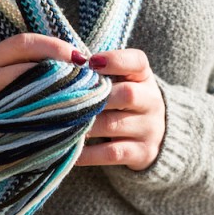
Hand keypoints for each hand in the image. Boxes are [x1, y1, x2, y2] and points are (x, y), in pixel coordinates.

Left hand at [75, 48, 165, 170]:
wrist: (152, 134)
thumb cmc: (121, 101)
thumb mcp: (119, 80)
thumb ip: (97, 72)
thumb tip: (64, 64)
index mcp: (144, 76)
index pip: (136, 61)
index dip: (114, 60)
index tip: (89, 62)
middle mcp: (152, 101)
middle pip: (127, 94)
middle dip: (95, 98)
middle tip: (65, 100)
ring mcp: (150, 128)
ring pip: (114, 124)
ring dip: (86, 125)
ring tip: (61, 125)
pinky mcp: (143, 152)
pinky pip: (111, 153)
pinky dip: (88, 154)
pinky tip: (70, 151)